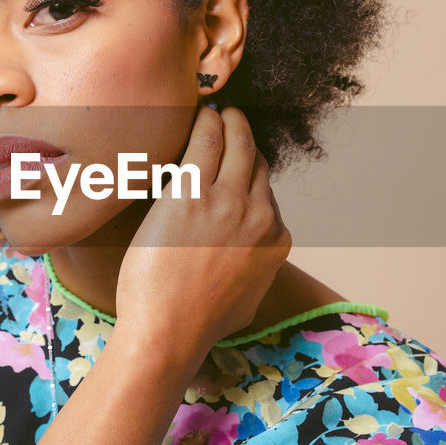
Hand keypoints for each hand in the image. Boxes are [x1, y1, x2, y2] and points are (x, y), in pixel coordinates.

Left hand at [114, 105, 290, 369]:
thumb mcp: (248, 297)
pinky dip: (206, 124)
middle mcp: (259, 216)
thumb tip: (249, 259)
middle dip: (245, 138)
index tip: (239, 162)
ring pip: (237, 144)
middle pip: (256, 162)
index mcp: (276, 240)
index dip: (251, 173)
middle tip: (234, 121)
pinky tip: (200, 115)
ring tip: (219, 112)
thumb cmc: (199, 323)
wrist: (169, 332)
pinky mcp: (192, 194)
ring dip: (230, 122)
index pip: (267, 191)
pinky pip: (204, 144)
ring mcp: (227, 202)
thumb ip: (256, 268)